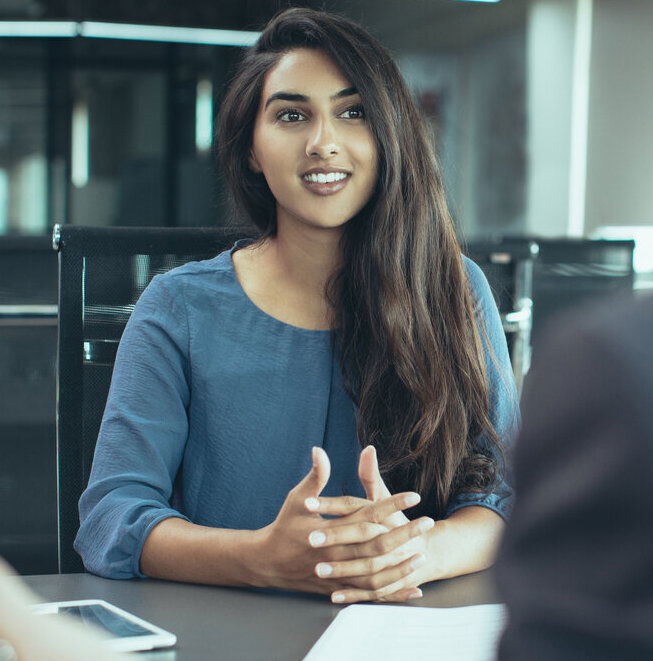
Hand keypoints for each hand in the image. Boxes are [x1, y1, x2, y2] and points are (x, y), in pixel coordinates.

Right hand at [257, 447, 427, 595]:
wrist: (267, 562)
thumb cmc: (284, 526)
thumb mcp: (297, 498)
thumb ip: (315, 476)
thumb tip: (320, 451)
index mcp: (329, 529)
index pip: (367, 514)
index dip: (392, 504)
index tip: (414, 495)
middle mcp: (335, 553)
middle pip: (377, 544)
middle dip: (405, 533)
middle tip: (428, 522)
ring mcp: (337, 575)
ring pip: (376, 573)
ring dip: (402, 565)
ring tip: (423, 555)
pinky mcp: (338, 589)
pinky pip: (370, 594)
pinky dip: (393, 593)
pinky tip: (412, 590)